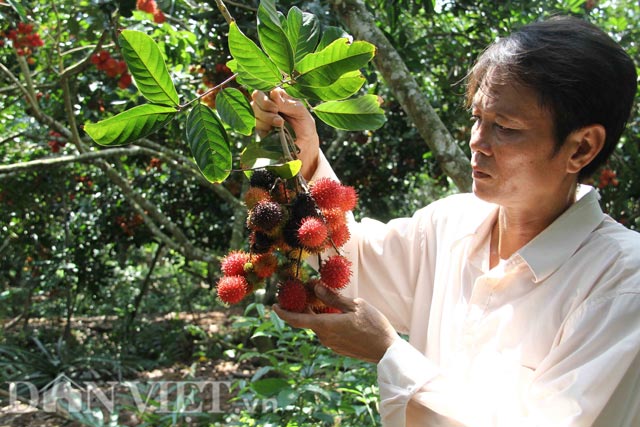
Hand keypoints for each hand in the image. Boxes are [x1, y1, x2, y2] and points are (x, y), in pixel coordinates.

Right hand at [251, 88, 319, 179]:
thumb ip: (288, 103)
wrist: (305, 148)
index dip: (268, 95)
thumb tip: (273, 93)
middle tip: (276, 113)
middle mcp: (269, 105)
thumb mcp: (302, 113)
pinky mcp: (259, 130)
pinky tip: (272, 130)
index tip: (277, 105)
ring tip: (279, 124)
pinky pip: (254, 124)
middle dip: (264, 104)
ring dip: (265, 116)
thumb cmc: (305, 127)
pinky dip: (262, 126)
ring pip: (253, 110)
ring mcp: (262, 117)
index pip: (266, 88)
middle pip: (256, 96)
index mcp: (279, 97)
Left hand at [273, 284, 397, 362]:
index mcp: (325, 325)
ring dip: (317, 313)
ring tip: (324, 299)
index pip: (296, 320)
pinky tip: (336, 313)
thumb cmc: (373, 325)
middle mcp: (324, 337)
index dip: (283, 313)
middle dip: (305, 306)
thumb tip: (316, 287)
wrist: (386, 350)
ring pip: (318, 325)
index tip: (273, 305)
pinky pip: (326, 332)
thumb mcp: (355, 305)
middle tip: (306, 292)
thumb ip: (333, 297)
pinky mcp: (338, 347)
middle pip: (308, 320)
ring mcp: (331, 344)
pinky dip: (325, 321)